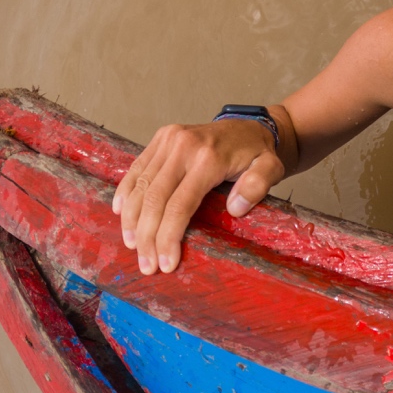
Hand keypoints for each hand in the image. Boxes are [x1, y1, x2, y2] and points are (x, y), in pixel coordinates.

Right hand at [112, 116, 288, 274]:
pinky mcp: (161, 137)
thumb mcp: (271, 168)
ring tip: (133, 248)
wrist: (251, 126)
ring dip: (132, 220)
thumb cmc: (258, 153)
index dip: (169, 237)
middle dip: (147, 237)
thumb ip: (258, 186)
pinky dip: (125, 193)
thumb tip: (235, 209)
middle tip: (147, 265)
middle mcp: (183, 145)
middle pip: (154, 199)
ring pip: (140, 185)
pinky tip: (121, 215)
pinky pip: (136, 168)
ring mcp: (168, 139)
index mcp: (208, 157)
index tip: (166, 264)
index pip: (180, 205)